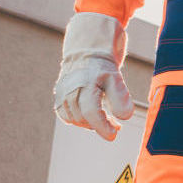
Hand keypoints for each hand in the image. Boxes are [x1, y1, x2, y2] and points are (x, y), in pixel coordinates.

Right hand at [53, 12, 134, 140]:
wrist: (86, 48)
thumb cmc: (103, 63)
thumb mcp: (116, 77)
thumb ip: (120, 97)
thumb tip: (123, 118)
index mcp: (85, 84)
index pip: (91, 113)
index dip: (103, 127)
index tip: (115, 134)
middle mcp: (70, 89)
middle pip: (83, 118)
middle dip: (100, 126)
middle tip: (116, 126)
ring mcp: (62, 93)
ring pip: (74, 119)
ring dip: (90, 124)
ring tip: (106, 120)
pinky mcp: (59, 95)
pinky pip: (65, 114)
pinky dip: (78, 119)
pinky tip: (91, 116)